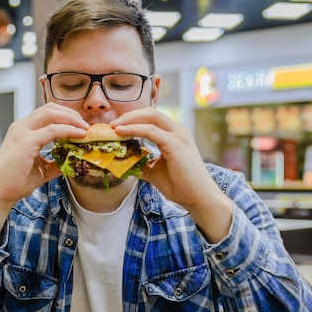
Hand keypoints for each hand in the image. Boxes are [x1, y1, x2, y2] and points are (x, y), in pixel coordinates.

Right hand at [0, 103, 87, 240]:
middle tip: (86, 125)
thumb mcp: (40, 169)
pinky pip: (52, 130)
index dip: (66, 116)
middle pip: (51, 108)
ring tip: (85, 129)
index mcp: (23, 129)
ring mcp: (22, 132)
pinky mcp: (26, 141)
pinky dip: (68, 130)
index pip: (47, 113)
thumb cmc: (15, 181)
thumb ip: (55, 162)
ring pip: (52, 114)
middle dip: (71, 114)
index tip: (81, 125)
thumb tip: (71, 161)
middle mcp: (21, 126)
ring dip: (72, 119)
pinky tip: (79, 135)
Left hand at [111, 108, 232, 241]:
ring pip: (150, 117)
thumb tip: (125, 162)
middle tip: (111, 125)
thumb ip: (143, 163)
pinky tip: (120, 132)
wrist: (199, 198)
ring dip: (128, 120)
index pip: (152, 118)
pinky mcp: (175, 144)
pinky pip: (150, 131)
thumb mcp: (156, 171)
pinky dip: (133, 129)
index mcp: (176, 135)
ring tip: (113, 127)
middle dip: (129, 116)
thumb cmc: (181, 186)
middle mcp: (179, 131)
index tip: (116, 127)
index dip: (133, 119)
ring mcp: (178, 136)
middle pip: (150, 112)